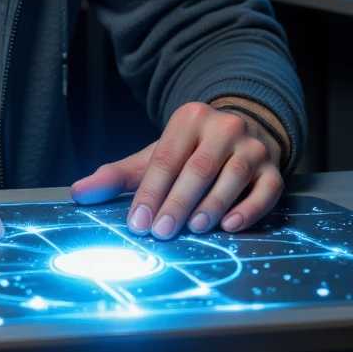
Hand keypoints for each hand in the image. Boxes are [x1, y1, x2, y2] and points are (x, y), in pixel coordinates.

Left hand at [70, 100, 283, 238]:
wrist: (239, 136)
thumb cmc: (190, 153)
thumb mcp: (153, 157)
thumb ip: (117, 175)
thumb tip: (78, 192)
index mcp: (189, 119)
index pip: (166, 158)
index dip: (150, 192)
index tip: (138, 223)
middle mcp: (224, 128)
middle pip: (198, 168)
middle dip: (177, 203)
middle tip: (162, 232)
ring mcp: (253, 148)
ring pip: (232, 177)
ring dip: (211, 206)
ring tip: (193, 229)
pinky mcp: (274, 170)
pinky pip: (265, 192)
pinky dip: (248, 210)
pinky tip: (230, 227)